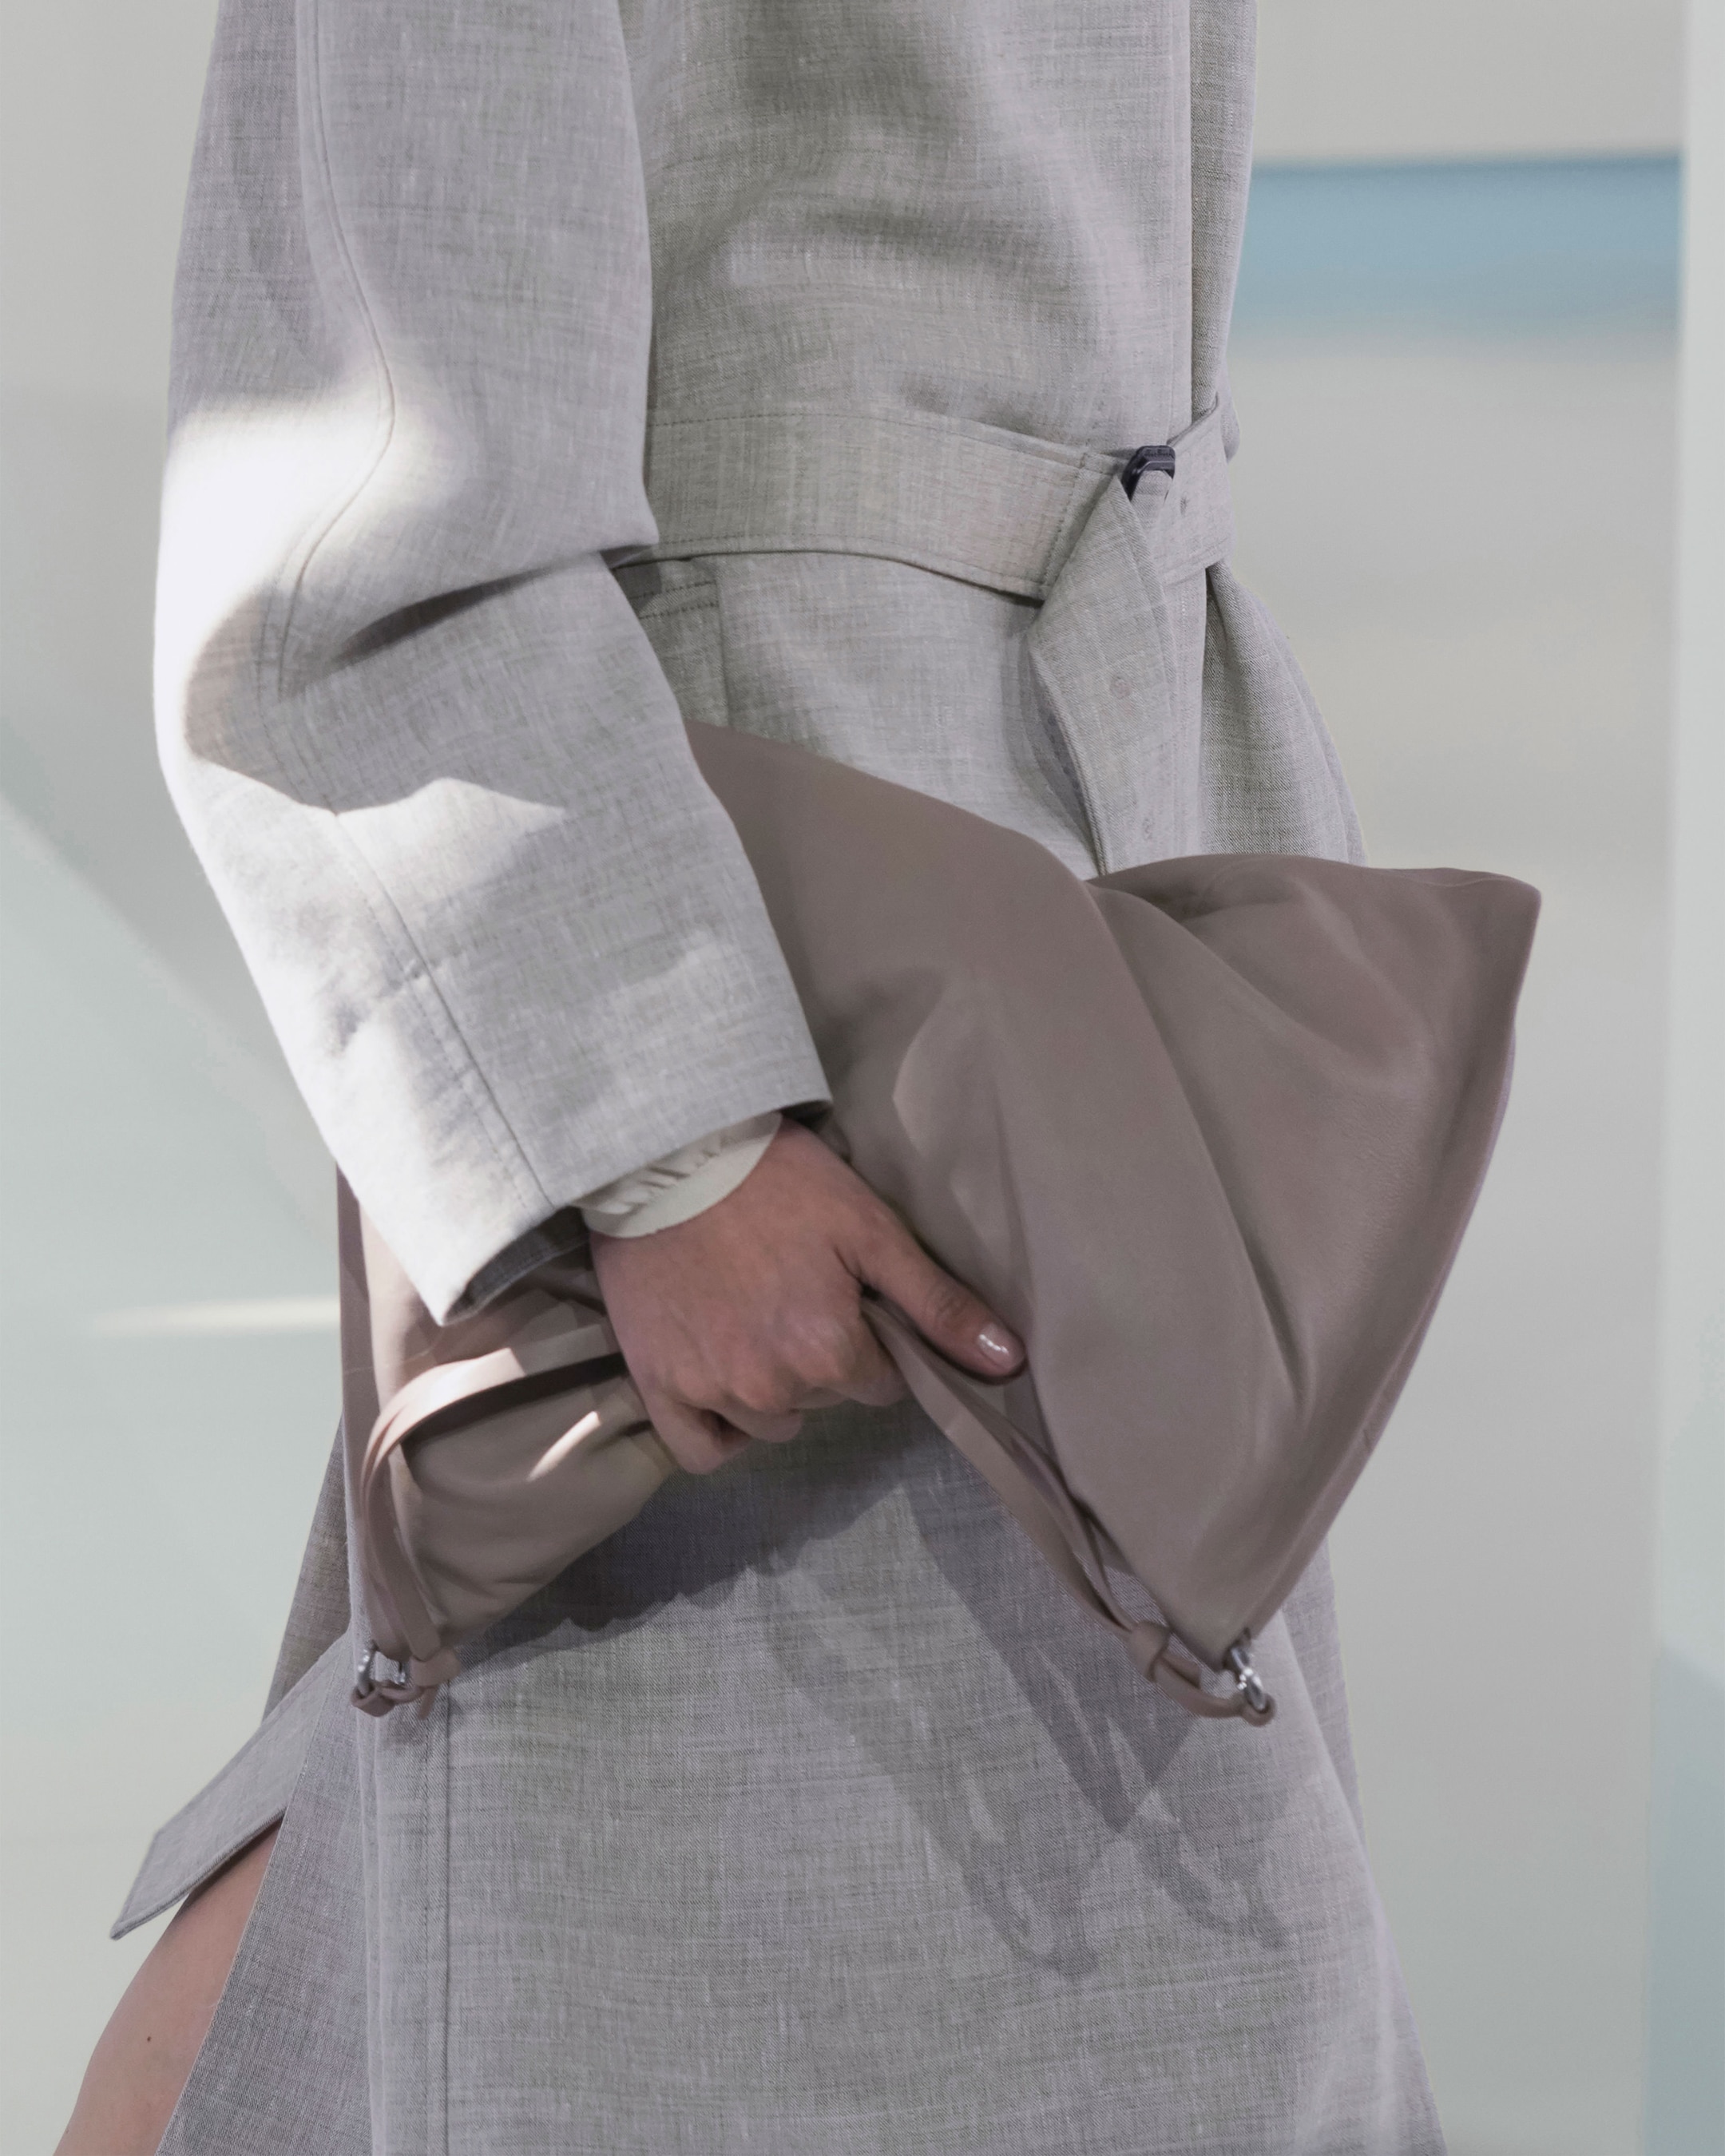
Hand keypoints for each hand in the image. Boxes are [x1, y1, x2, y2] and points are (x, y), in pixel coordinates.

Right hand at [590, 1120, 1022, 1472]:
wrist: (668, 1153)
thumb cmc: (777, 1181)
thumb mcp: (871, 1228)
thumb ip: (938, 1303)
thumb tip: (1009, 1363)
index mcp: (828, 1352)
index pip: (880, 1384)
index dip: (870, 1340)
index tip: (845, 1296)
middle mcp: (770, 1387)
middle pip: (825, 1401)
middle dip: (823, 1359)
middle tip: (795, 1291)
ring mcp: (710, 1391)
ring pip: (771, 1424)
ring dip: (775, 1387)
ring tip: (754, 1317)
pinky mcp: (658, 1386)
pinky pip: (701, 1450)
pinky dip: (721, 1431)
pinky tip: (725, 1383)